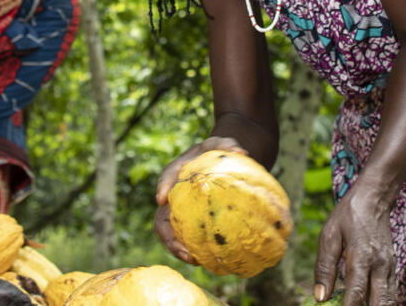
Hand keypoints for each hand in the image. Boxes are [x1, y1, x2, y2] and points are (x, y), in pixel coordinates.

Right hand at [152, 136, 248, 264]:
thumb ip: (228, 144)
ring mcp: (178, 213)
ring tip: (194, 260)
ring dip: (178, 248)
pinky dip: (193, 250)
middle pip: (162, 217)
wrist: (218, 165)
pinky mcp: (188, 224)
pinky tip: (208, 260)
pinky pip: (187, 239)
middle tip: (181, 247)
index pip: (166, 178)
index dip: (161, 188)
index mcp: (176, 172)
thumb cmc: (217, 153)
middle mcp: (173, 196)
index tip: (161, 199)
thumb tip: (243, 152)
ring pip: (171, 233)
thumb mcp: (221, 144)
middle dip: (167, 235)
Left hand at [313, 179, 396, 304]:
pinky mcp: (393, 267)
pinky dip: (382, 303)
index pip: (357, 293)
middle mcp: (380, 265)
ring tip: (355, 305)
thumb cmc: (348, 216)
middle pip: (379, 303)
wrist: (375, 200)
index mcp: (361, 257)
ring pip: (389, 301)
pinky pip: (391, 293)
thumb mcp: (329, 236)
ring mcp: (390, 267)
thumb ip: (324, 268)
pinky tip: (367, 303)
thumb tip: (320, 296)